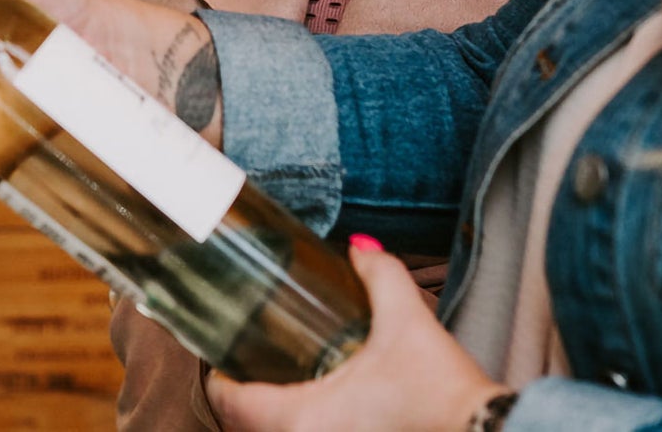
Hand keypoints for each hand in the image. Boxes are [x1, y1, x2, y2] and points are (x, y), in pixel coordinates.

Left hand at [204, 239, 510, 431]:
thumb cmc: (441, 396)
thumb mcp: (406, 323)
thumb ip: (379, 276)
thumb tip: (360, 247)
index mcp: (302, 421)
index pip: (230, 404)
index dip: (220, 375)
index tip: (225, 354)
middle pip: (245, 427)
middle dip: (247, 396)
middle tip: (254, 359)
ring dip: (271, 417)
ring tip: (282, 383)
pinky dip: (299, 428)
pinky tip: (316, 409)